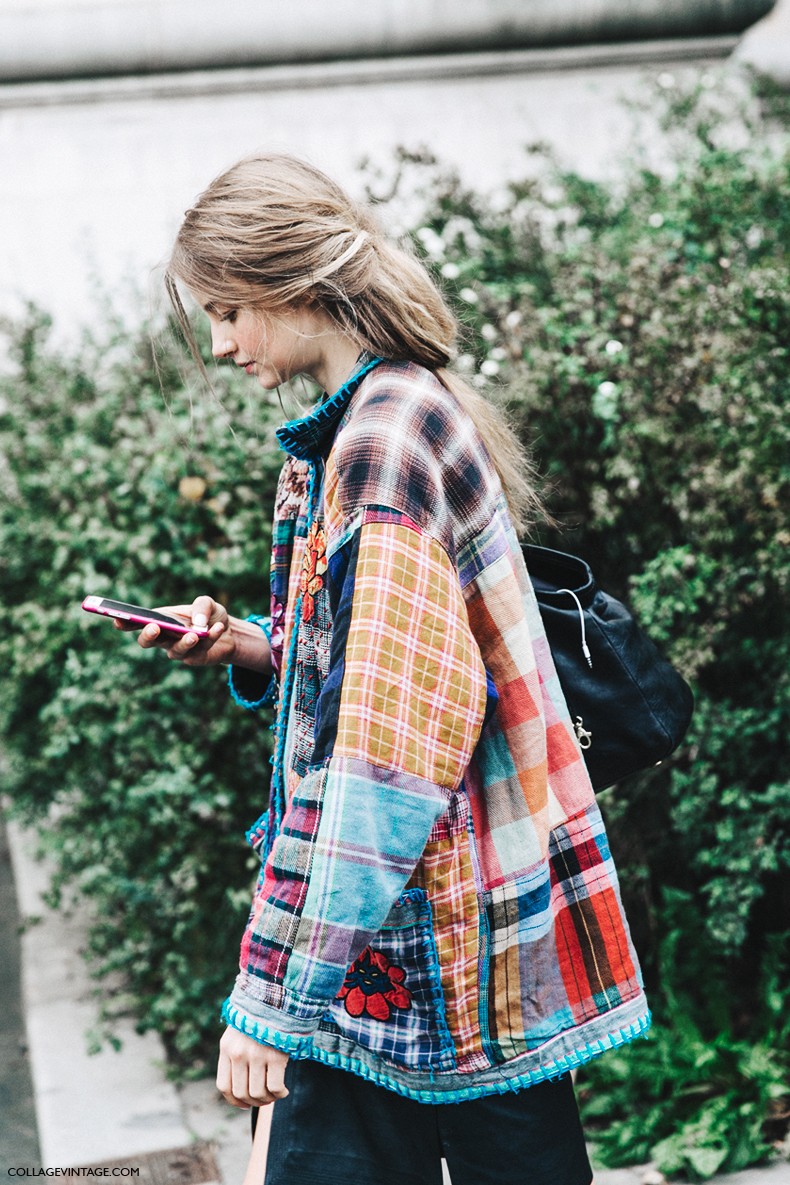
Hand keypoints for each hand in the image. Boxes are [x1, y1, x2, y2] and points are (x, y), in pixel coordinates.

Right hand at [114, 595, 234, 666]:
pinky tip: (217, 628)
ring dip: (183, 642)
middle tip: (154, 627)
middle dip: (148, 636)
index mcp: (160, 620)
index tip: (117, 619)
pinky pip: (199, 650)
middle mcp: (165, 638)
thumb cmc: (210, 616)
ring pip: (174, 651)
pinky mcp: (195, 659)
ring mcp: (178, 650)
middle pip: (148, 642)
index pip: (138, 623)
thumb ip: (201, 606)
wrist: (230, 632)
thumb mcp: (207, 603)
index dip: (125, 622)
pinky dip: (210, 637)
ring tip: (193, 634)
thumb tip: (197, 623)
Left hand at [216, 1026, 289, 1108]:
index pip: (224, 1085)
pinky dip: (280, 1094)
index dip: (234, 1101)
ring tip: (274, 1095)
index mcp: (227, 1047)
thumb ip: (236, 1055)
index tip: (244, 1104)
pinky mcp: (275, 1055)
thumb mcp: (240, 1033)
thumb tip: (241, 1092)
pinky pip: (275, 1087)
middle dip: (253, 1102)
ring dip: (267, 1100)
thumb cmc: (260, 1018)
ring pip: (258, 1093)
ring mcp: (256, 1055)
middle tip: (264, 1100)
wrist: (278, 997)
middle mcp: (238, 1053)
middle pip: (241, 1093)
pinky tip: (284, 1090)